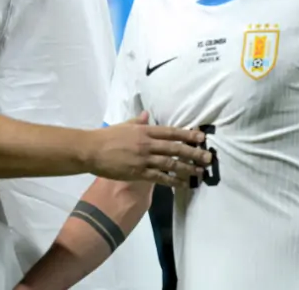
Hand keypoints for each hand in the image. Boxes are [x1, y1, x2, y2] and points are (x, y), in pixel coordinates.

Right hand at [88, 112, 210, 186]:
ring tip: (198, 173)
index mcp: (144, 131)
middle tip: (208, 158)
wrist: (91, 150)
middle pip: (175, 149)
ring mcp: (143, 159)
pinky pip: (159, 177)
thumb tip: (147, 114)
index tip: (201, 137)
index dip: (187, 135)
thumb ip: (137, 121)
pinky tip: (181, 184)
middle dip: (193, 153)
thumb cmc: (106, 137)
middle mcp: (147, 144)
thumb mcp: (123, 125)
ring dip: (186, 168)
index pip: (171, 132)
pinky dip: (172, 181)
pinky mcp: (138, 172)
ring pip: (170, 164)